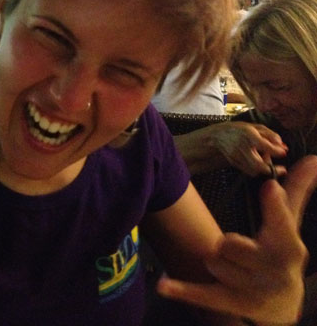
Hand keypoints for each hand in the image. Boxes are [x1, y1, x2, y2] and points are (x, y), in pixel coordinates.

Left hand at [158, 155, 316, 323]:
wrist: (281, 305)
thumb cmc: (280, 255)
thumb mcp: (288, 226)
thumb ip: (296, 192)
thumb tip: (312, 158)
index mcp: (288, 245)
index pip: (281, 222)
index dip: (274, 205)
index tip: (269, 186)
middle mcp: (274, 268)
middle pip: (230, 243)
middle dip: (227, 244)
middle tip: (238, 250)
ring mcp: (253, 287)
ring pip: (214, 261)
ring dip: (216, 263)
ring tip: (233, 269)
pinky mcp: (232, 302)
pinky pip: (204, 293)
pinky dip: (183, 290)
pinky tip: (163, 284)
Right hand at [210, 122, 287, 175]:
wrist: (218, 135)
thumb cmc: (240, 129)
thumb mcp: (256, 127)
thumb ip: (271, 135)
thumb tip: (283, 146)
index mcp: (248, 134)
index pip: (265, 146)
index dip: (277, 151)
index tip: (283, 152)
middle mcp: (241, 146)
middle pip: (258, 165)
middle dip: (272, 169)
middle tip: (282, 169)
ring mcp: (236, 156)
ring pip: (254, 170)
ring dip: (265, 170)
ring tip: (270, 165)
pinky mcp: (234, 162)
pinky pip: (248, 171)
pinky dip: (257, 170)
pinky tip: (260, 164)